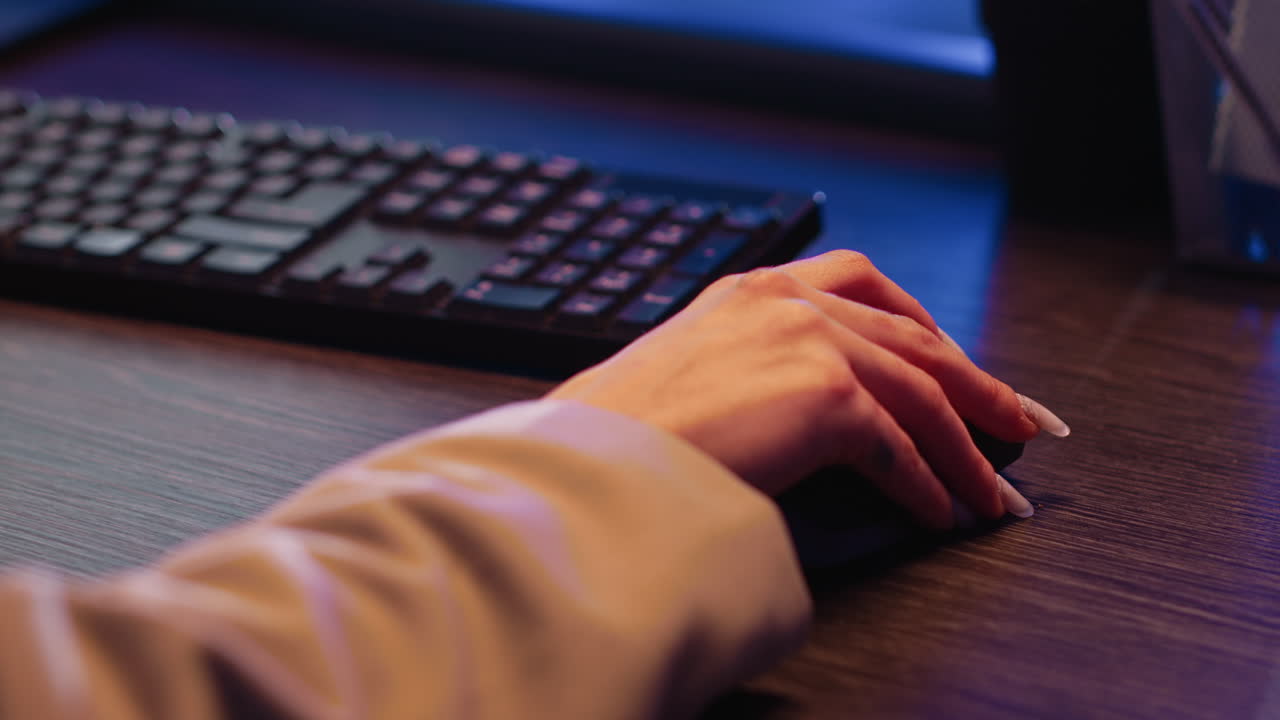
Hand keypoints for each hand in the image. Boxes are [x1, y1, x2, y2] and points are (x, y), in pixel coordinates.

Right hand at [548, 250, 1063, 528]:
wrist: (589, 457)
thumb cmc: (621, 431)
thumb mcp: (690, 373)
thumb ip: (752, 370)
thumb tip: (811, 418)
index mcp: (754, 289)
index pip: (866, 287)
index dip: (925, 327)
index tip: (955, 359)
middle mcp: (786, 299)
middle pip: (914, 338)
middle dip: (976, 385)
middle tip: (1018, 421)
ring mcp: (808, 340)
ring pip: (920, 391)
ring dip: (966, 448)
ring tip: (993, 491)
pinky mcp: (824, 396)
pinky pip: (900, 446)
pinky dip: (928, 484)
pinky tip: (938, 512)